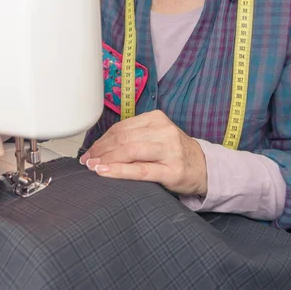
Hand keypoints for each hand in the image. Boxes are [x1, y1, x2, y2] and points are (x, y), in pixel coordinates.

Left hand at [80, 110, 206, 196]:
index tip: (90, 151)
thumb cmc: (173, 152)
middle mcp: (164, 130)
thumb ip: (134, 136)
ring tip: (92, 167)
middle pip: (123, 138)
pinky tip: (105, 172)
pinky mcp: (172, 170)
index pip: (121, 127)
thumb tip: (100, 146)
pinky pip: (140, 170)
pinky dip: (119, 170)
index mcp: (157, 118)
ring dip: (106, 159)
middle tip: (87, 161)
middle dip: (101, 150)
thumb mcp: (156, 136)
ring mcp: (169, 150)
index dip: (102, 140)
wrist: (204, 167)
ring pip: (129, 151)